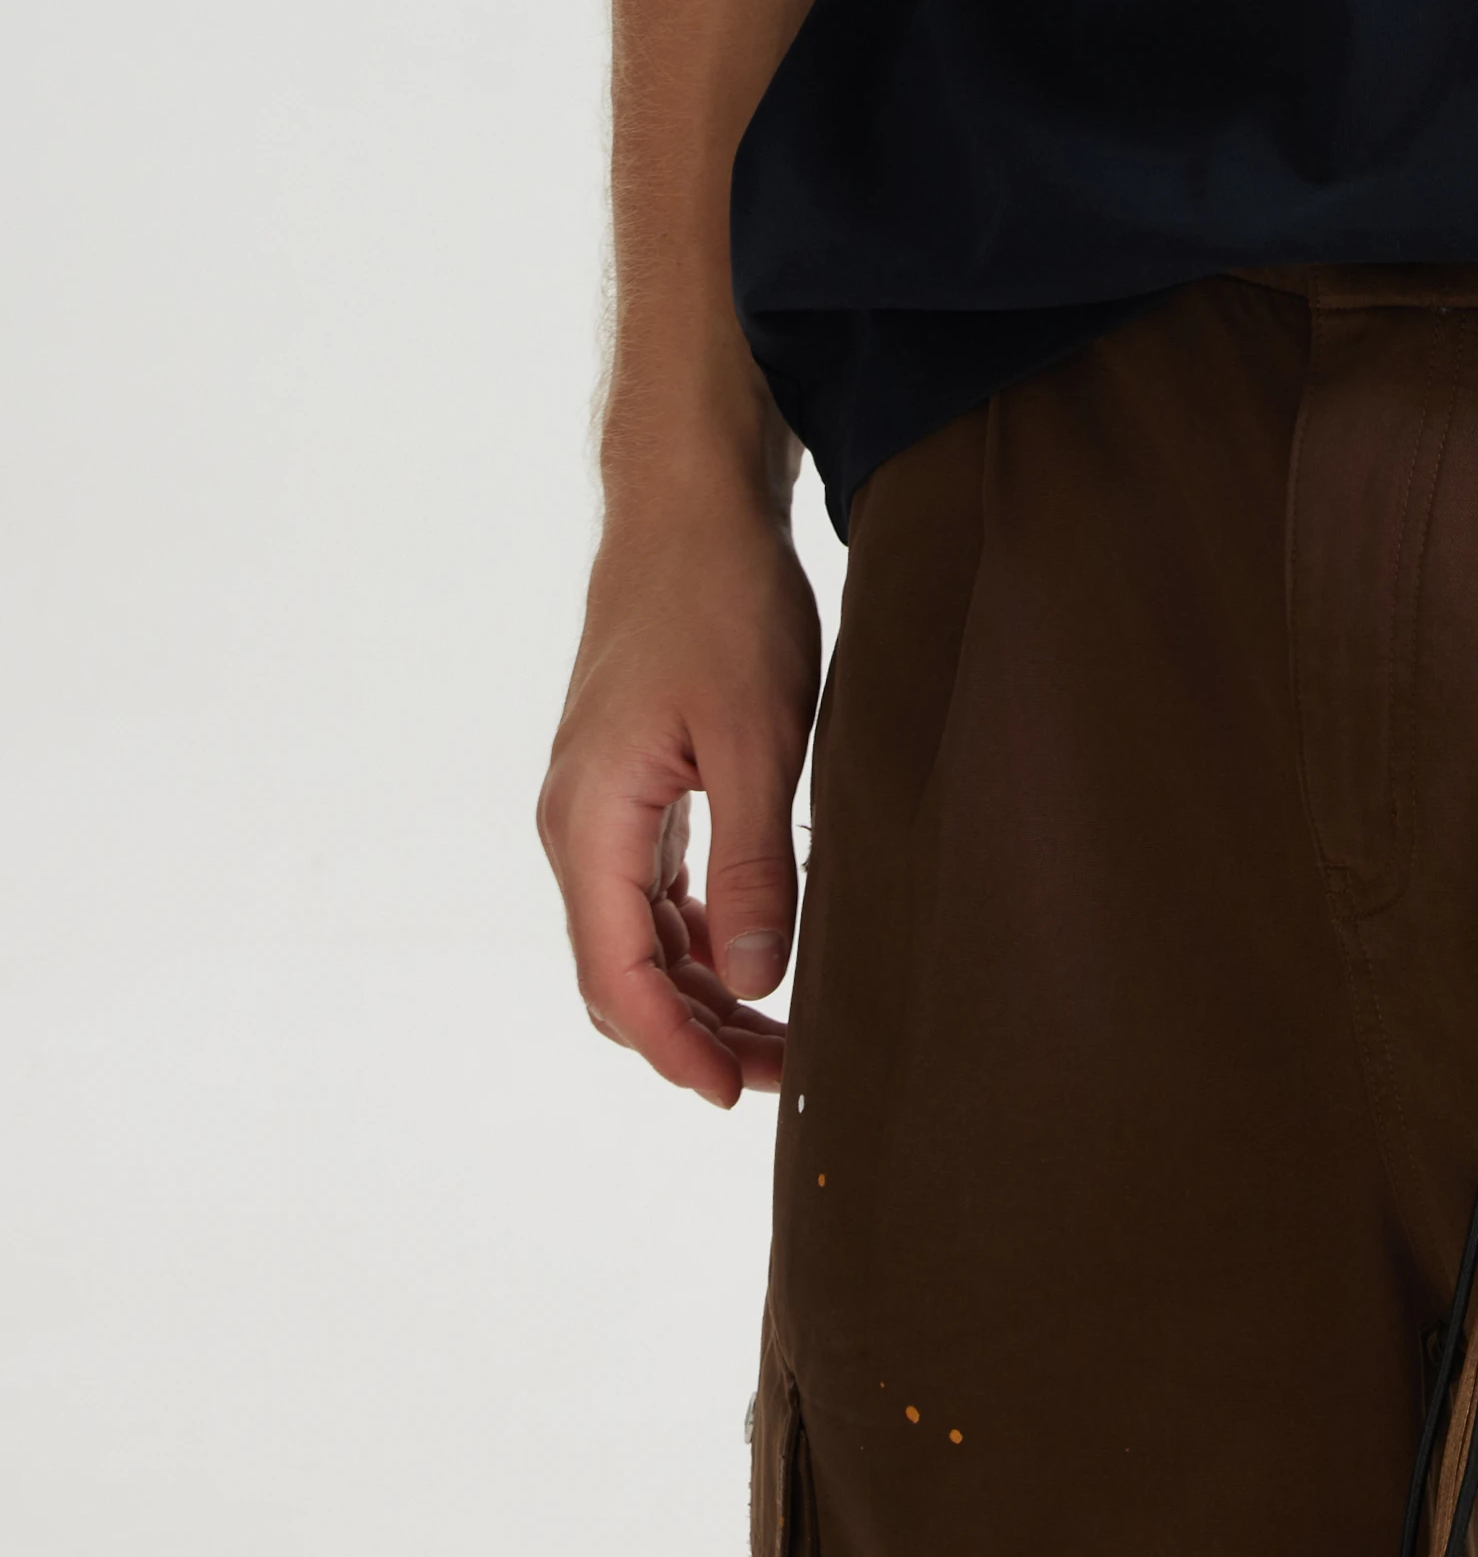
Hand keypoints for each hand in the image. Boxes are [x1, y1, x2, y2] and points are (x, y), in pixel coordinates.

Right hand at [535, 475, 822, 1103]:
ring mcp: (597, 802)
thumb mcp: (757, 737)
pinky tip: (756, 943)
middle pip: (620, 970)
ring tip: (779, 1027)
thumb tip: (756, 982)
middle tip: (780, 1072)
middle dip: (693, 1033)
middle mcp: (576, 824)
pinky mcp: (627, 779)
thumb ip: (753, 865)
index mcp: (590, 823)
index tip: (734, 1095)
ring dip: (699, 987)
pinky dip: (697, 930)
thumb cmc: (722, 604)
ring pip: (635, 933)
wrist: (688, 504)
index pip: (618, 978)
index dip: (676, 1048)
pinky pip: (649, 886)